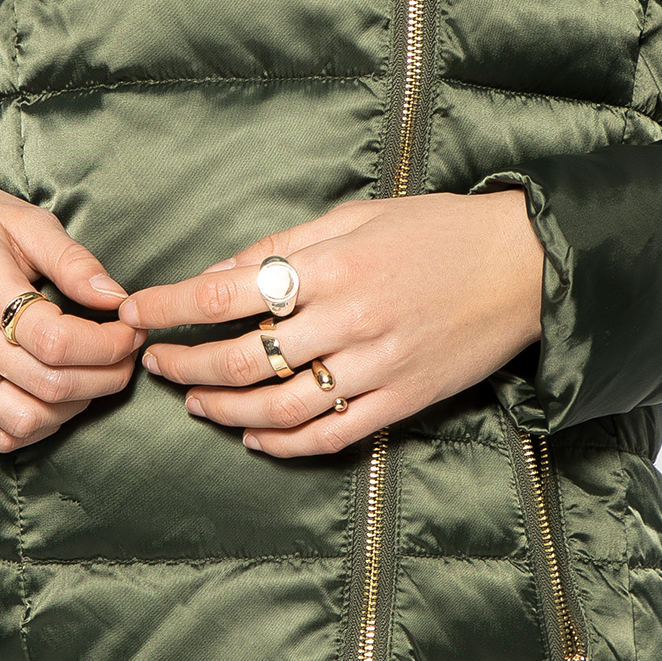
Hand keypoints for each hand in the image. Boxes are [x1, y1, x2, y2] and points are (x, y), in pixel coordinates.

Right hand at [0, 175, 144, 452]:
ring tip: (94, 377)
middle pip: (46, 384)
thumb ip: (72, 260)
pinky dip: (37, 426)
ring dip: (74, 407)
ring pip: (23, 420)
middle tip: (126, 355)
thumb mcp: (21, 217)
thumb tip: (116, 299)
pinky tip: (57, 397)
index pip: (53, 339)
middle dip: (105, 377)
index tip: (129, 328)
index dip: (105, 344)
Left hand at [119, 190, 544, 457]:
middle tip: (154, 360)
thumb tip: (220, 272)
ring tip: (194, 397)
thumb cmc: (438, 230)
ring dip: (222, 406)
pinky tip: (251, 436)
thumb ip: (287, 246)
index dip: (172, 306)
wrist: (525, 266)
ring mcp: (376, 369)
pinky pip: (328, 437)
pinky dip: (280, 444)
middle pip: (242, 358)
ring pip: (277, 408)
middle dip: (184, 362)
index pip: (228, 291)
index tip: (136, 312)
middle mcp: (350, 320)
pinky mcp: (401, 403)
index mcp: (334, 265)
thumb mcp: (358, 216)